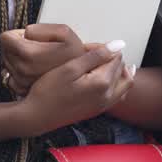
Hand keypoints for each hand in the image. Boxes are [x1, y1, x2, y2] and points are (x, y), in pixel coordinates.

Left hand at [0, 24, 96, 97]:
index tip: (27, 38)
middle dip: (15, 46)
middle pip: (4, 50)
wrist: (81, 81)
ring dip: (16, 58)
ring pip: (6, 62)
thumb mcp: (64, 32)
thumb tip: (26, 32)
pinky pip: (9, 75)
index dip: (16, 34)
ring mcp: (21, 81)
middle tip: (35, 48)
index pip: (5, 38)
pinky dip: (17, 71)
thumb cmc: (74, 56)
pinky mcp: (21, 89)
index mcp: (29, 54)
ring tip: (36, 59)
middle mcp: (22, 69)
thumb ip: (41, 28)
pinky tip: (32, 70)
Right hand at [18, 43, 133, 135]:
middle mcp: (108, 96)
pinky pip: (118, 94)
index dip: (102, 48)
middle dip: (110, 58)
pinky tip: (105, 78)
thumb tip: (119, 45)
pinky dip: (115, 83)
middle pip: (122, 69)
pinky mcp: (98, 110)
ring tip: (101, 62)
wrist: (37, 116)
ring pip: (124, 83)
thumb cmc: (48, 92)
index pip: (116, 57)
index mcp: (102, 83)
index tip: (86, 48)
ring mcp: (104, 105)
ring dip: (116, 70)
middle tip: (91, 53)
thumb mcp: (70, 68)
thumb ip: (96, 55)